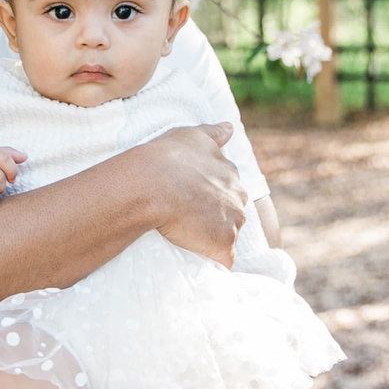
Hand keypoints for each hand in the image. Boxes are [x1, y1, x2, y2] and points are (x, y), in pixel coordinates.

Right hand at [134, 123, 245, 266]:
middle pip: (232, 214)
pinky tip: (197, 257)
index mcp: (230, 174)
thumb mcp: (191, 136)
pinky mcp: (223, 244)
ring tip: (188, 239)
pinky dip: (214, 260)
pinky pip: (224, 259)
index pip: (228, 191)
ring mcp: (232, 221)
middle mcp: (237, 196)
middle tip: (188, 221)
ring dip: (214, 239)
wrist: (152, 184)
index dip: (210, 198)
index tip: (192, 201)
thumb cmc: (166, 157)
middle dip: (216, 219)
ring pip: (228, 235)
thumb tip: (229, 128)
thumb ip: (213, 133)